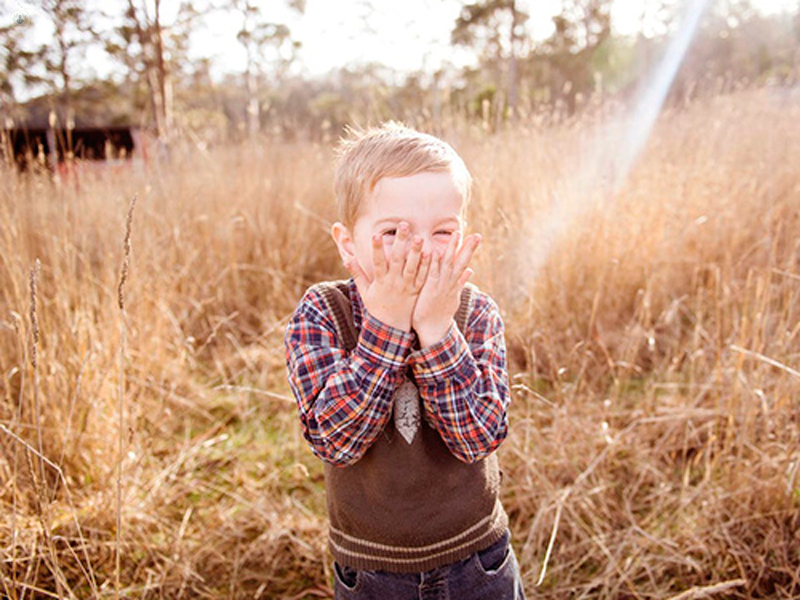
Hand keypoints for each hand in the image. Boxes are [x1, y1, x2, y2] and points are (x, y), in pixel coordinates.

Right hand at [344, 222, 431, 331]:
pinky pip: (423, 277)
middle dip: (400, 241)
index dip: (376, 249)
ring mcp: (407, 286)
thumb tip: (347, 258)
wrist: (391, 328)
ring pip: (413, 267)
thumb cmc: (376, 307)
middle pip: (397, 259)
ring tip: (419, 237)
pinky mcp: (417, 290)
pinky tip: (432, 252)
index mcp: (380, 281)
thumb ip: (357, 273)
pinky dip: (427, 265)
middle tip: (403, 224)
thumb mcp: (364, 291)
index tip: (375, 234)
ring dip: (416, 251)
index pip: (377, 262)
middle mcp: (394, 282)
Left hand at [411, 230, 481, 347]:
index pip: (464, 263)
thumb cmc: (440, 313)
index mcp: (454, 284)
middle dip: (468, 247)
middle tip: (477, 234)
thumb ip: (461, 282)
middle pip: (461, 262)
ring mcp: (441, 286)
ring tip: (456, 235)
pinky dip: (433, 263)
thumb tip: (470, 270)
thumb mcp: (453, 296)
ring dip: (452, 249)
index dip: (469, 249)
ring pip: (448, 264)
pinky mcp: (430, 290)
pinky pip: (432, 273)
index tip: (475, 236)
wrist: (433, 330)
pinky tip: (434, 251)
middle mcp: (450, 283)